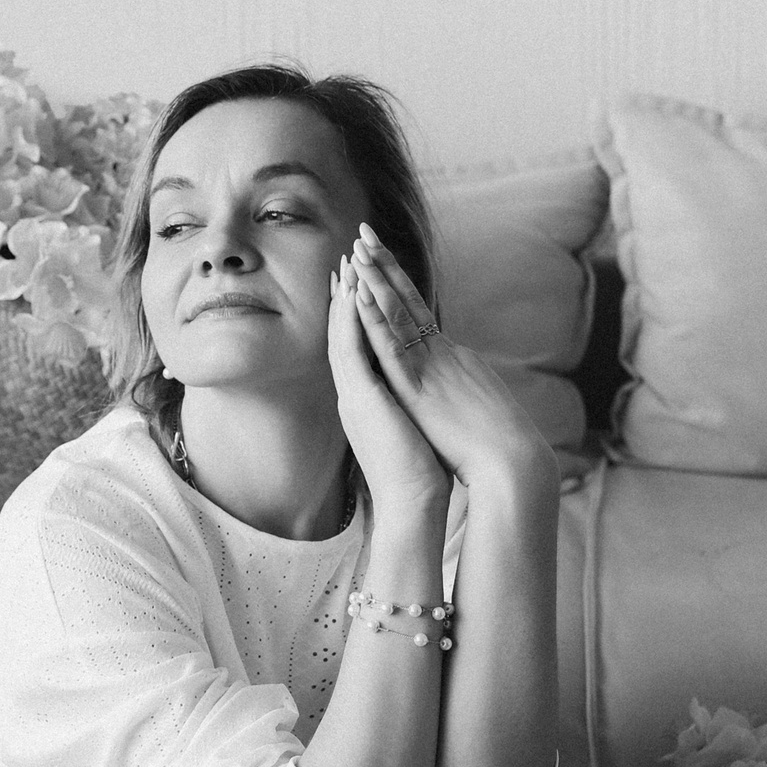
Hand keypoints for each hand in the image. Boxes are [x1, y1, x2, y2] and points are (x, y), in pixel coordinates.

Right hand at [326, 262, 449, 519]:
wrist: (413, 503)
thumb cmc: (420, 473)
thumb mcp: (411, 430)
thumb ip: (409, 409)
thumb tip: (422, 398)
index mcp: (368, 401)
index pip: (357, 349)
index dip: (355, 318)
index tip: (357, 286)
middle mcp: (355, 394)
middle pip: (345, 337)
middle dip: (345, 299)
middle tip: (345, 262)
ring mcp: (355, 396)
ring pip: (344, 338)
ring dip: (346, 300)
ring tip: (347, 265)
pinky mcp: (363, 400)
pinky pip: (353, 351)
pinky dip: (353, 321)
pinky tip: (355, 293)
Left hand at [348, 227, 559, 495]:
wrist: (514, 465)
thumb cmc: (500, 447)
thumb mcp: (478, 407)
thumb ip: (463, 390)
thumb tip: (459, 388)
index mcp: (453, 360)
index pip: (420, 315)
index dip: (400, 285)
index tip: (382, 259)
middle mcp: (442, 353)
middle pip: (408, 301)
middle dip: (385, 266)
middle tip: (365, 232)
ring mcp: (431, 365)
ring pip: (398, 314)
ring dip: (376, 280)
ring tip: (357, 248)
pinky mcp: (419, 385)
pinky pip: (392, 344)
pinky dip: (375, 318)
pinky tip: (359, 295)